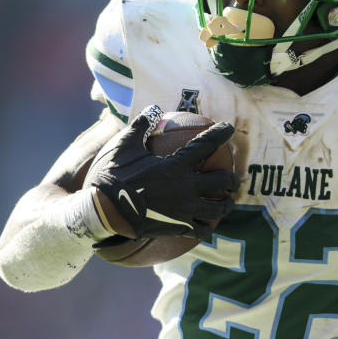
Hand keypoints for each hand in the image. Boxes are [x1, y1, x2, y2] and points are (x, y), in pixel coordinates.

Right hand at [84, 106, 237, 239]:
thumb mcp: (124, 146)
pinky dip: (207, 228)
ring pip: (218, 209)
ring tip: (228, 203)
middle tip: (233, 178)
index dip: (221, 134)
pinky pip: (201, 230)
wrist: (103, 211)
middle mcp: (187, 187)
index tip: (229, 128)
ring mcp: (185, 210)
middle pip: (222, 181)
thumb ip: (141, 126)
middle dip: (231, 178)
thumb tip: (152, 108)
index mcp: (176, 165)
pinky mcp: (178, 228)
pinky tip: (208, 227)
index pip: (207, 144)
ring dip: (226, 204)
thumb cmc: (112, 176)